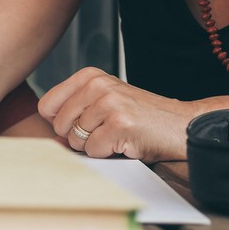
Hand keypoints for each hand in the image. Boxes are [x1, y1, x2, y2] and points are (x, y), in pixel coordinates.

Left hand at [38, 67, 197, 161]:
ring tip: (117, 135)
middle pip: (59, 125)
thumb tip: (48, 132)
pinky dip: (108, 153)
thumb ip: (75, 109)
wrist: (181, 125)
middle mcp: (97, 85)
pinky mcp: (119, 125)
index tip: (82, 122)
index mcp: (90, 76)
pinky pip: (93, 151)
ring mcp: (109, 104)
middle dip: (78, 137)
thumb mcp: (105, 100)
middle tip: (105, 130)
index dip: (60, 122)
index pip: (47, 105)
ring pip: (75, 140)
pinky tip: (125, 142)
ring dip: (95, 146)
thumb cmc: (142, 116)